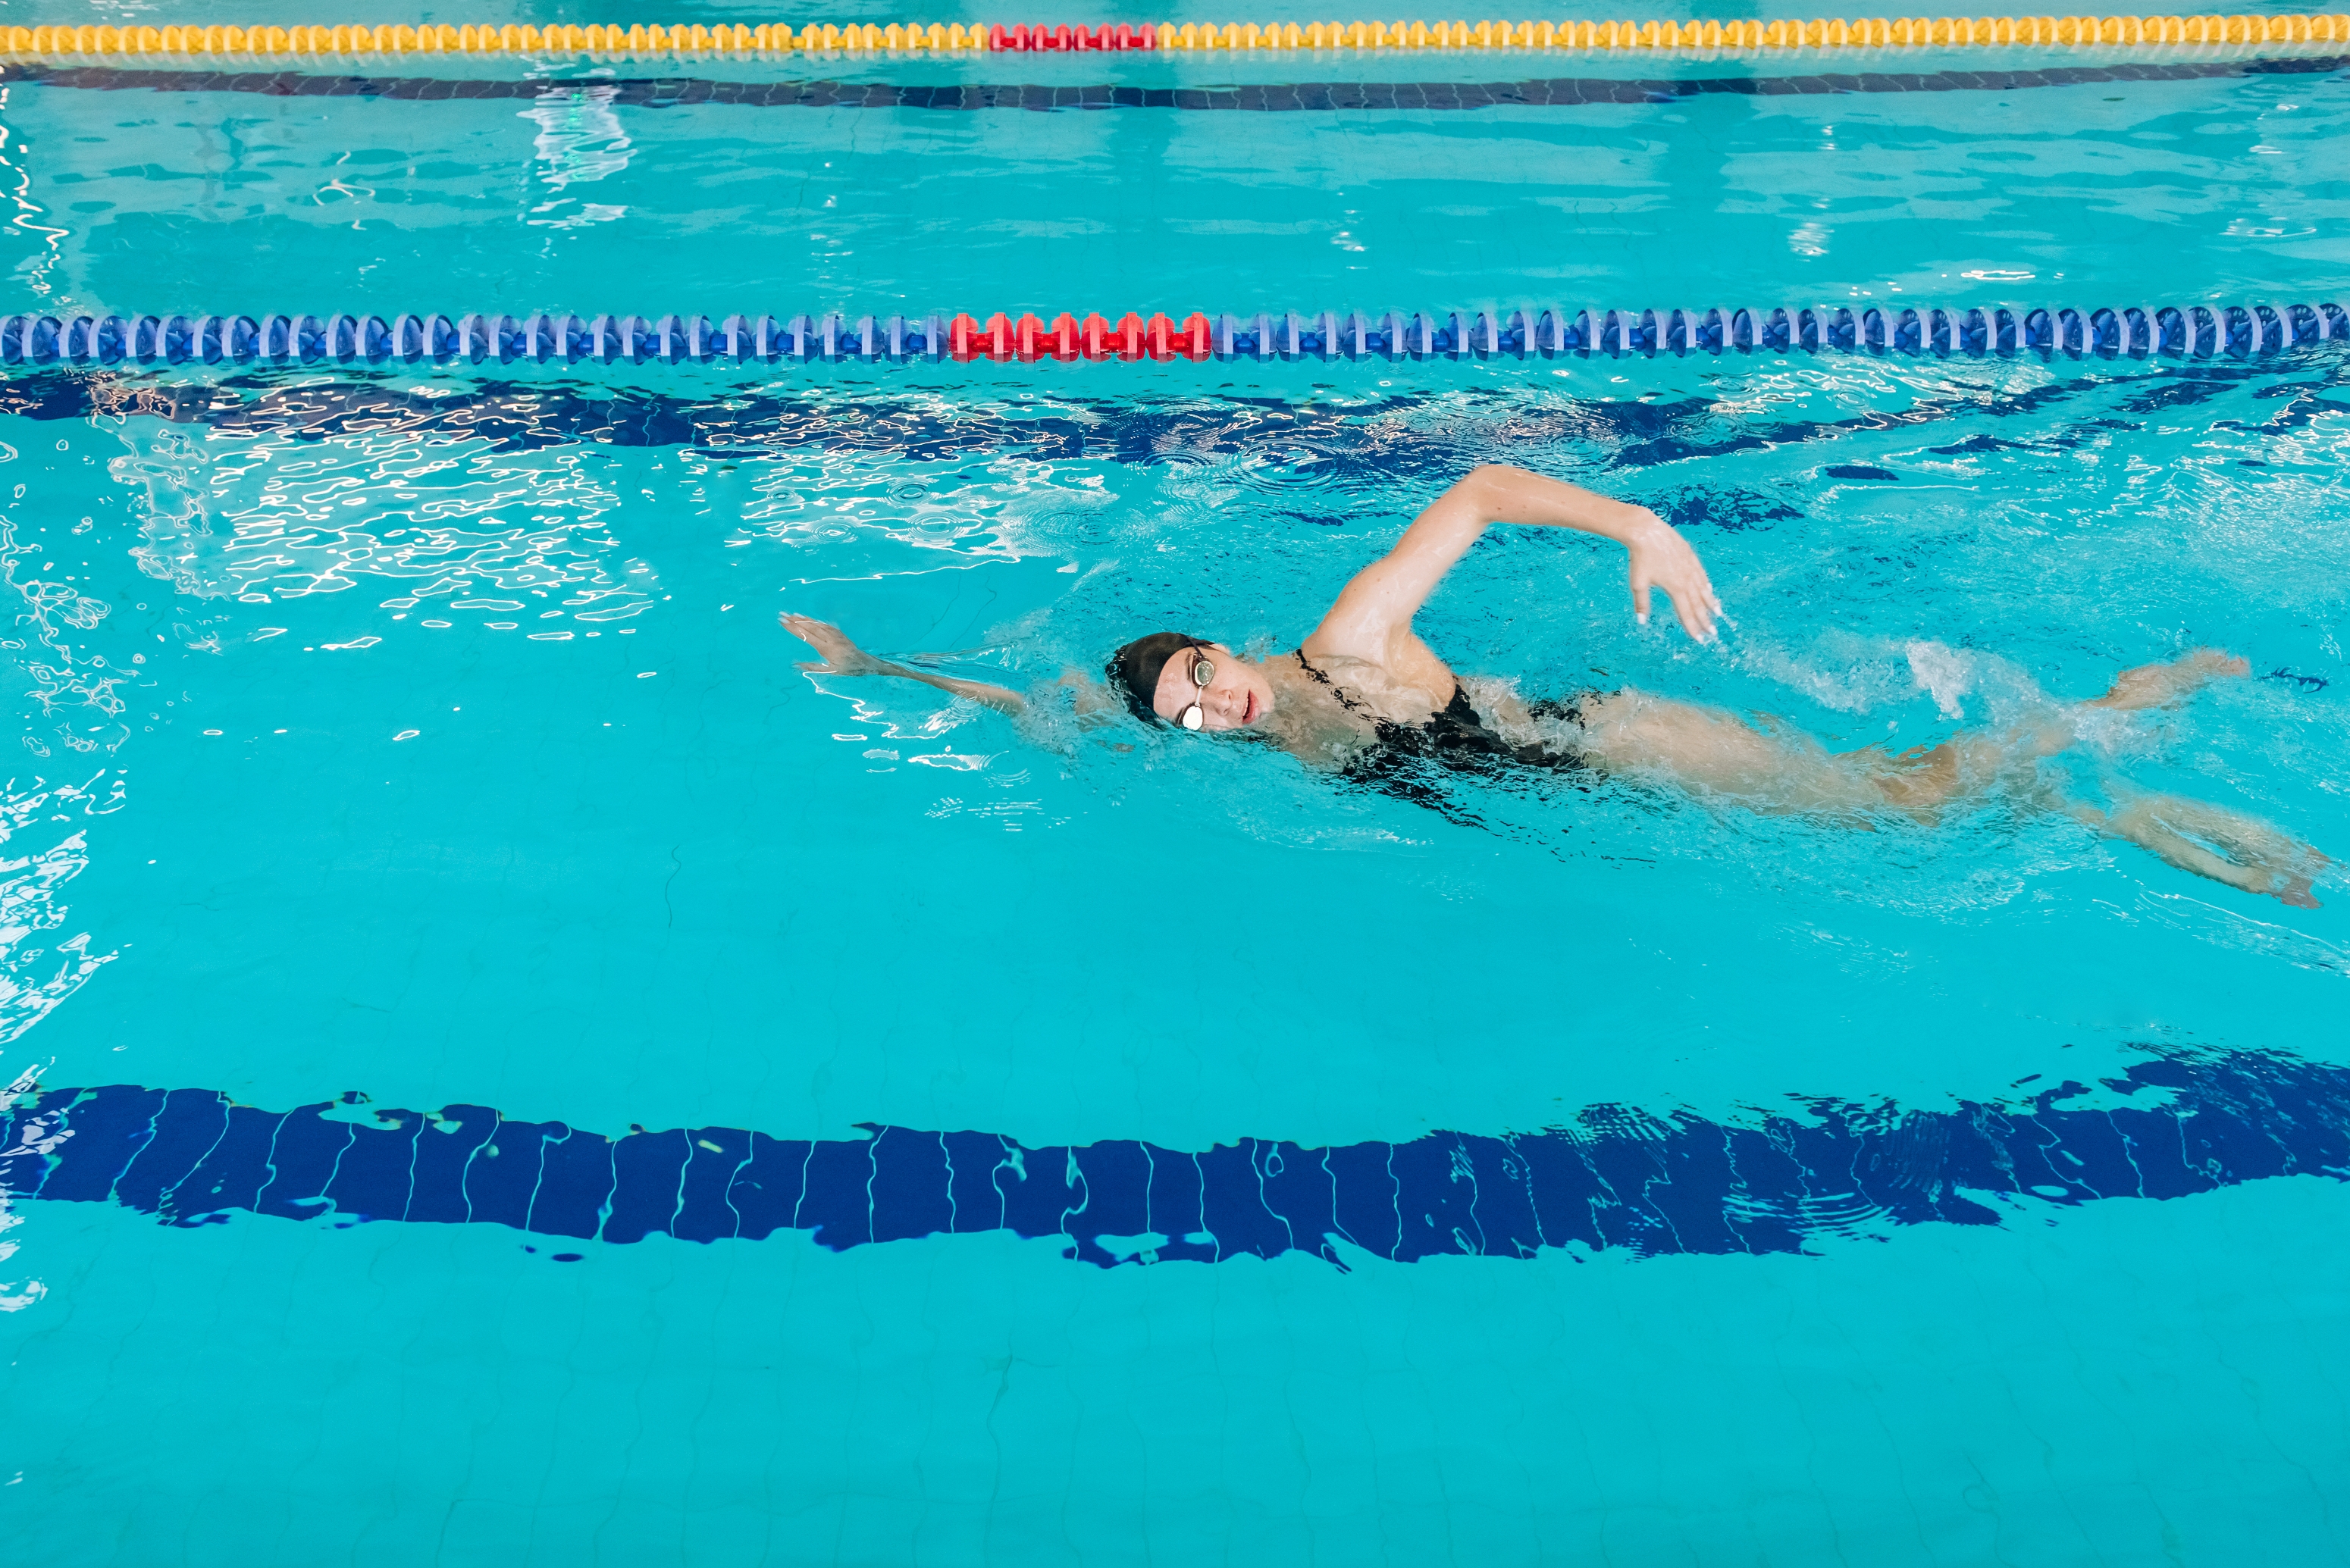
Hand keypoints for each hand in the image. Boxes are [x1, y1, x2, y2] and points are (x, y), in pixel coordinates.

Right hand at [781, 612, 888, 675]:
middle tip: (782, 615)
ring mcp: (835, 634)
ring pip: (817, 624)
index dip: (794, 629)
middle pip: (810, 627)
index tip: (783, 623)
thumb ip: (813, 668)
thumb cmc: (847, 670)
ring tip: (792, 614)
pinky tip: (809, 618)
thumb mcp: (830, 672)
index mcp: (826, 649)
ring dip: (804, 619)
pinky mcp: (839, 633)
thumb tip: (796, 665)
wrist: (865, 663)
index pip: (806, 636)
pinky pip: (825, 624)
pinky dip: (815, 621)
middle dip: (795, 621)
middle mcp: (830, 639)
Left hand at [1624, 512, 1723, 642]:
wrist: (1647, 531)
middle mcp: (1687, 579)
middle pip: (1698, 604)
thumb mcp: (1638, 583)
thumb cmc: (1640, 558)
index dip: (1693, 627)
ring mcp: (1690, 566)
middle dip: (1705, 619)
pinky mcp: (1690, 556)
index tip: (1699, 639)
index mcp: (1675, 588)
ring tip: (1717, 614)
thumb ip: (1642, 603)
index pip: (1686, 612)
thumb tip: (1642, 621)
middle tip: (1713, 633)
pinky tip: (1710, 590)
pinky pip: (1701, 574)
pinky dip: (1706, 585)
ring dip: (1710, 603)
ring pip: (1703, 589)